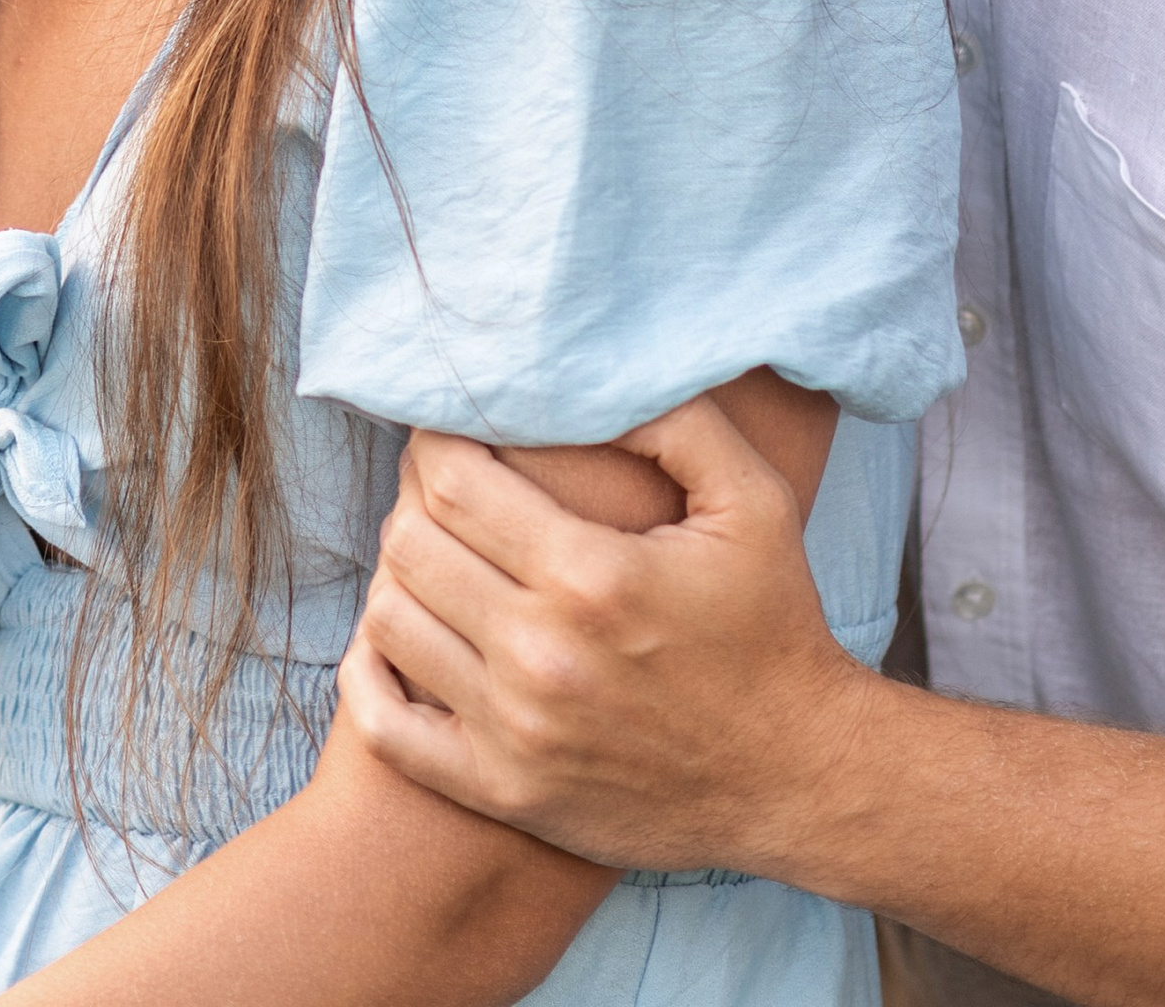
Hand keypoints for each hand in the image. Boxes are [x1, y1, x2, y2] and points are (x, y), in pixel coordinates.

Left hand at [341, 393, 875, 881]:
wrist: (795, 776)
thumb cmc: (772, 625)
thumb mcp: (753, 501)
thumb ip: (677, 421)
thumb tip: (596, 373)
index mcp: (592, 576)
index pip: (453, 483)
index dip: (437, 440)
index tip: (453, 427)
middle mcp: (542, 656)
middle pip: (410, 545)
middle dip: (415, 499)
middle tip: (448, 487)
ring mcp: (516, 732)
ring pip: (389, 622)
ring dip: (399, 575)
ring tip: (439, 554)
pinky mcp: (504, 791)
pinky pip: (386, 728)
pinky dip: (370, 673)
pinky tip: (396, 638)